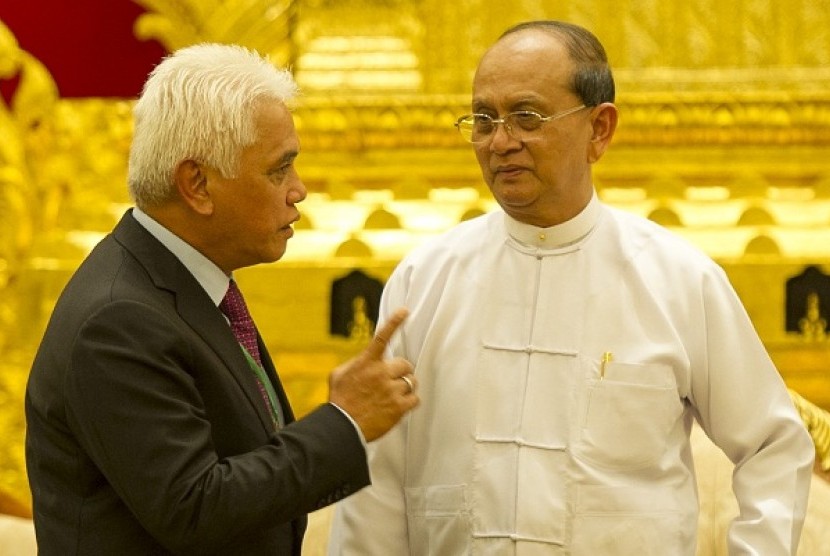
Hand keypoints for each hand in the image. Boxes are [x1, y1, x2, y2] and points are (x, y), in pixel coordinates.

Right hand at [328, 308, 418, 441]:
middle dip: (401, 372)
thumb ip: (354, 364)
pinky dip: (410, 401)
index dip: (395, 322)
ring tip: (393, 396)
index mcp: (366, 362)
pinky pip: (415, 399)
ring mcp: (391, 390)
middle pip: (405, 364)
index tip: (405, 311)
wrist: (341, 427)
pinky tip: (399, 405)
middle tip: (392, 381)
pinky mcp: (398, 406)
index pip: (383, 337)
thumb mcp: (338, 375)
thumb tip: (363, 360)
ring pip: (411, 381)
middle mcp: (381, 373)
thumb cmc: (339, 401)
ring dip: (405, 387)